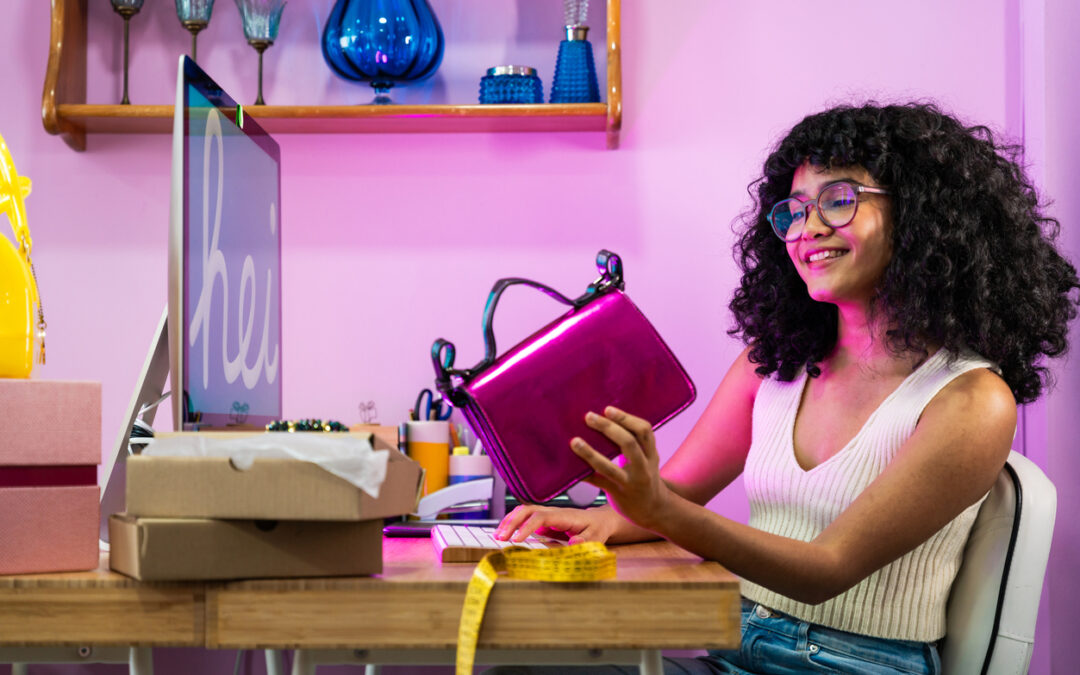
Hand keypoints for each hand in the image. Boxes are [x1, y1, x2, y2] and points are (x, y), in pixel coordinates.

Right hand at [494, 504, 618, 544]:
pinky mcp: (544, 520)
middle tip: (500, 538)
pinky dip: (513, 523)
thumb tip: (573, 543)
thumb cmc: (598, 529)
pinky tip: (505, 533)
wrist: (599, 520)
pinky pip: (525, 517)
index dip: (527, 527)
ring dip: (509, 521)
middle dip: (512, 522)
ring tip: (498, 535)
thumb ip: (586, 541)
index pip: (540, 517)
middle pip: (527, 510)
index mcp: (564, 515)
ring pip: (524, 511)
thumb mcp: (597, 537)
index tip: (516, 540)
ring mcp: (547, 514)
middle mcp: (553, 512)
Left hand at [572, 406, 671, 531]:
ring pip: (609, 466)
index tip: (608, 409)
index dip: (626, 418)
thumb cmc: (645, 478)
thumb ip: (635, 443)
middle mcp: (643, 467)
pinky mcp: (618, 494)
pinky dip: (584, 475)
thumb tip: (607, 420)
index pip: (644, 430)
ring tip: (575, 441)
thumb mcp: (648, 460)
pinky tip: (570, 469)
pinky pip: (598, 483)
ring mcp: (630, 482)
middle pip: (628, 443)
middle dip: (608, 428)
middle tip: (589, 417)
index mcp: (651, 454)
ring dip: (590, 453)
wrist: (654, 511)